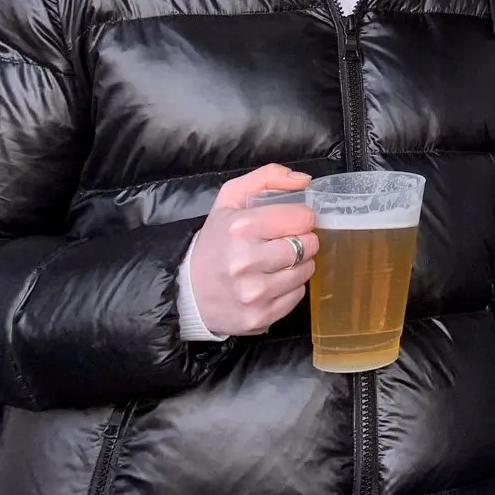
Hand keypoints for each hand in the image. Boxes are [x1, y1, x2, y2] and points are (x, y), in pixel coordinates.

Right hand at [187, 165, 318, 337]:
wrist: (187, 291)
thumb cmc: (215, 242)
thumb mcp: (230, 200)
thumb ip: (267, 178)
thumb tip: (304, 180)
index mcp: (241, 229)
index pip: (302, 218)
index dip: (300, 218)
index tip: (289, 222)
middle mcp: (246, 262)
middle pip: (308, 245)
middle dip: (302, 241)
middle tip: (284, 243)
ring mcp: (253, 293)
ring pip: (306, 271)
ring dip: (298, 265)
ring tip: (276, 263)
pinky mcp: (260, 317)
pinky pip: (297, 295)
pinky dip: (290, 288)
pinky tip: (270, 282)